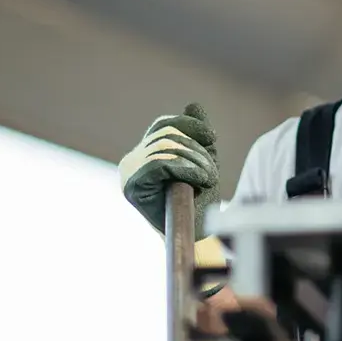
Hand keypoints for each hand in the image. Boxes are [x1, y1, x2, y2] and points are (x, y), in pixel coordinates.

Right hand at [118, 102, 219, 235]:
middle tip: (213, 171)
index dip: (190, 126)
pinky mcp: (132, 185)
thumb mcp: (201, 160)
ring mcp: (129, 173)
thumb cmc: (198, 200)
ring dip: (196, 162)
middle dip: (197, 149)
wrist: (194, 234)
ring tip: (210, 179)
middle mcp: (131, 160)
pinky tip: (200, 181)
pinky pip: (160, 163)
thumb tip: (193, 105)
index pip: (164, 125)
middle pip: (167, 134)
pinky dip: (186, 169)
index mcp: (145, 152)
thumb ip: (196, 134)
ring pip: (166, 147)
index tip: (212, 138)